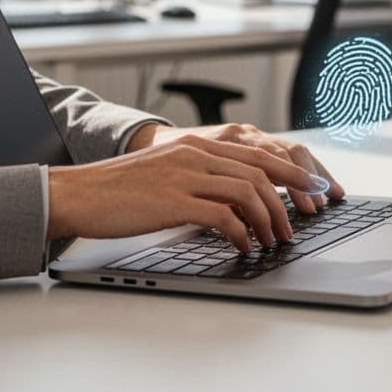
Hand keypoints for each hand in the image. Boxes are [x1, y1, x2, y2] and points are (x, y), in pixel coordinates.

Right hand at [48, 134, 329, 250]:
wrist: (77, 194)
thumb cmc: (119, 191)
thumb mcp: (166, 173)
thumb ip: (201, 178)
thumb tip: (236, 203)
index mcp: (197, 145)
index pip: (258, 153)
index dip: (292, 170)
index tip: (314, 187)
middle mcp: (196, 154)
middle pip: (262, 169)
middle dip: (290, 195)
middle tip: (302, 219)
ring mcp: (186, 175)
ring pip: (249, 191)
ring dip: (270, 218)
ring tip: (276, 239)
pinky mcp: (174, 200)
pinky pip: (224, 216)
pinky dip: (242, 233)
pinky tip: (245, 246)